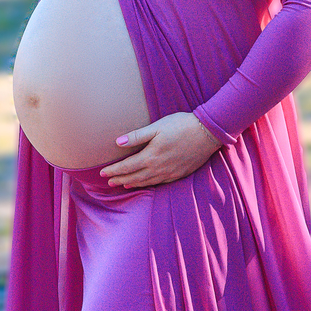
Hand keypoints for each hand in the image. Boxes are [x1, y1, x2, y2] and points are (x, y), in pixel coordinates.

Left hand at [100, 112, 221, 187]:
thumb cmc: (181, 125)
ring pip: (146, 182)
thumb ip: (137, 136)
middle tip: (108, 182)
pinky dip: (149, 184)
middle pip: (134, 177)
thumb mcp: (157, 127)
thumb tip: (118, 142)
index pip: (126, 166)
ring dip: (132, 184)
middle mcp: (158, 168)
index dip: (113, 170)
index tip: (102, 172)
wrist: (207, 132)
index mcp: (151, 156)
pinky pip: (160, 183)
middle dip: (120, 179)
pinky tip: (146, 183)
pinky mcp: (179, 174)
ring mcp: (170, 173)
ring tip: (123, 185)